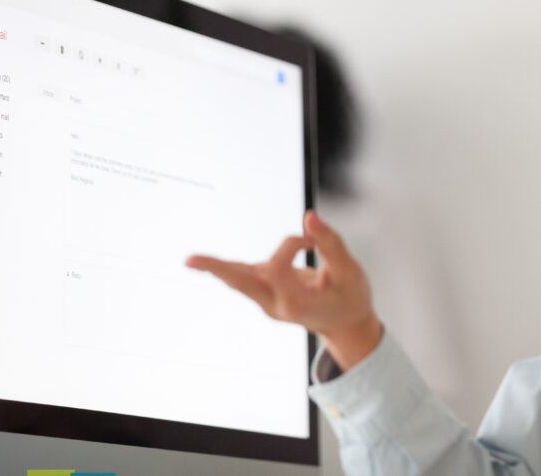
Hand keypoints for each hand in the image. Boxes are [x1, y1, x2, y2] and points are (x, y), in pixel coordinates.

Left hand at [186, 210, 381, 370]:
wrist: (345, 324)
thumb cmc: (350, 297)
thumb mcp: (350, 271)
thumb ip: (330, 243)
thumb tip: (309, 216)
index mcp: (296, 304)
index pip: (278, 266)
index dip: (291, 246)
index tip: (312, 242)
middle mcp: (275, 305)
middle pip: (242, 283)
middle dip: (218, 269)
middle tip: (189, 260)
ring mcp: (267, 301)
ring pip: (237, 279)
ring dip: (215, 267)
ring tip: (189, 260)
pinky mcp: (264, 292)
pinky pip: (242, 276)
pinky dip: (227, 266)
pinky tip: (202, 263)